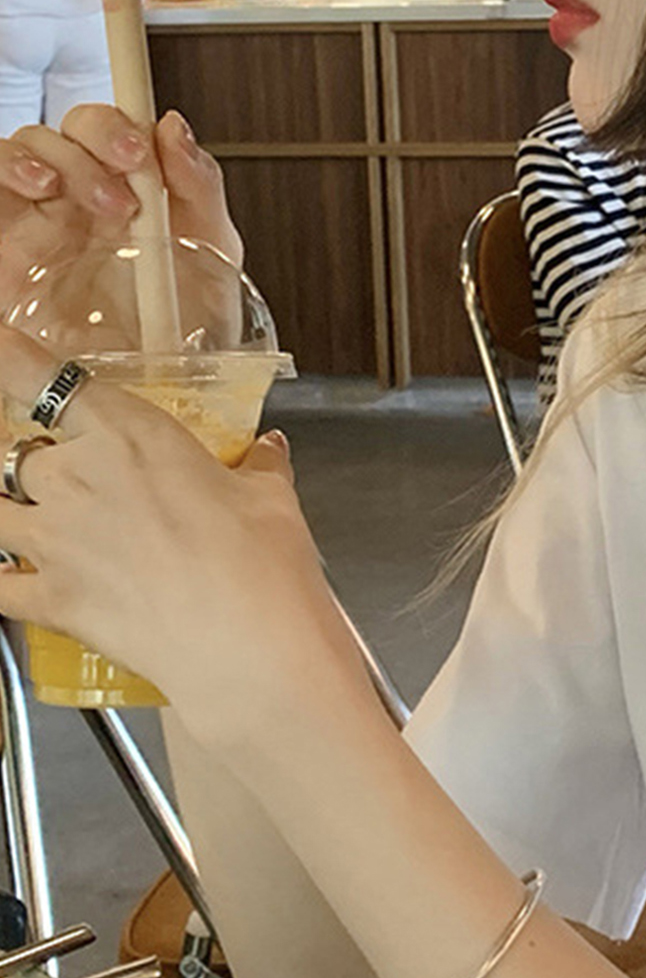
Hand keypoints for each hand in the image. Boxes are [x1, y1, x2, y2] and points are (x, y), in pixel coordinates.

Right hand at [0, 106, 239, 315]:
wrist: (167, 391)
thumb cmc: (190, 323)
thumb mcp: (212, 251)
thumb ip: (198, 186)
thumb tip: (173, 125)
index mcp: (127, 192)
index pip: (105, 130)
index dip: (114, 125)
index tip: (139, 151)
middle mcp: (74, 203)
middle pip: (60, 133)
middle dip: (90, 139)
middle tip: (124, 178)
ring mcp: (32, 228)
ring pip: (13, 154)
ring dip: (38, 156)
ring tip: (62, 189)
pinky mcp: (4, 261)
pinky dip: (1, 175)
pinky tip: (32, 192)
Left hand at [0, 329, 358, 748]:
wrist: (243, 641)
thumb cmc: (261, 560)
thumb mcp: (270, 496)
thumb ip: (256, 465)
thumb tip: (263, 452)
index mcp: (130, 434)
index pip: (41, 376)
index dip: (6, 353)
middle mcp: (76, 478)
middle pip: (17, 452)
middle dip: (34, 463)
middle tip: (71, 478)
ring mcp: (53, 541)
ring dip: (11, 512)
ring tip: (36, 519)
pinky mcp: (47, 599)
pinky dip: (0, 577)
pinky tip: (10, 575)